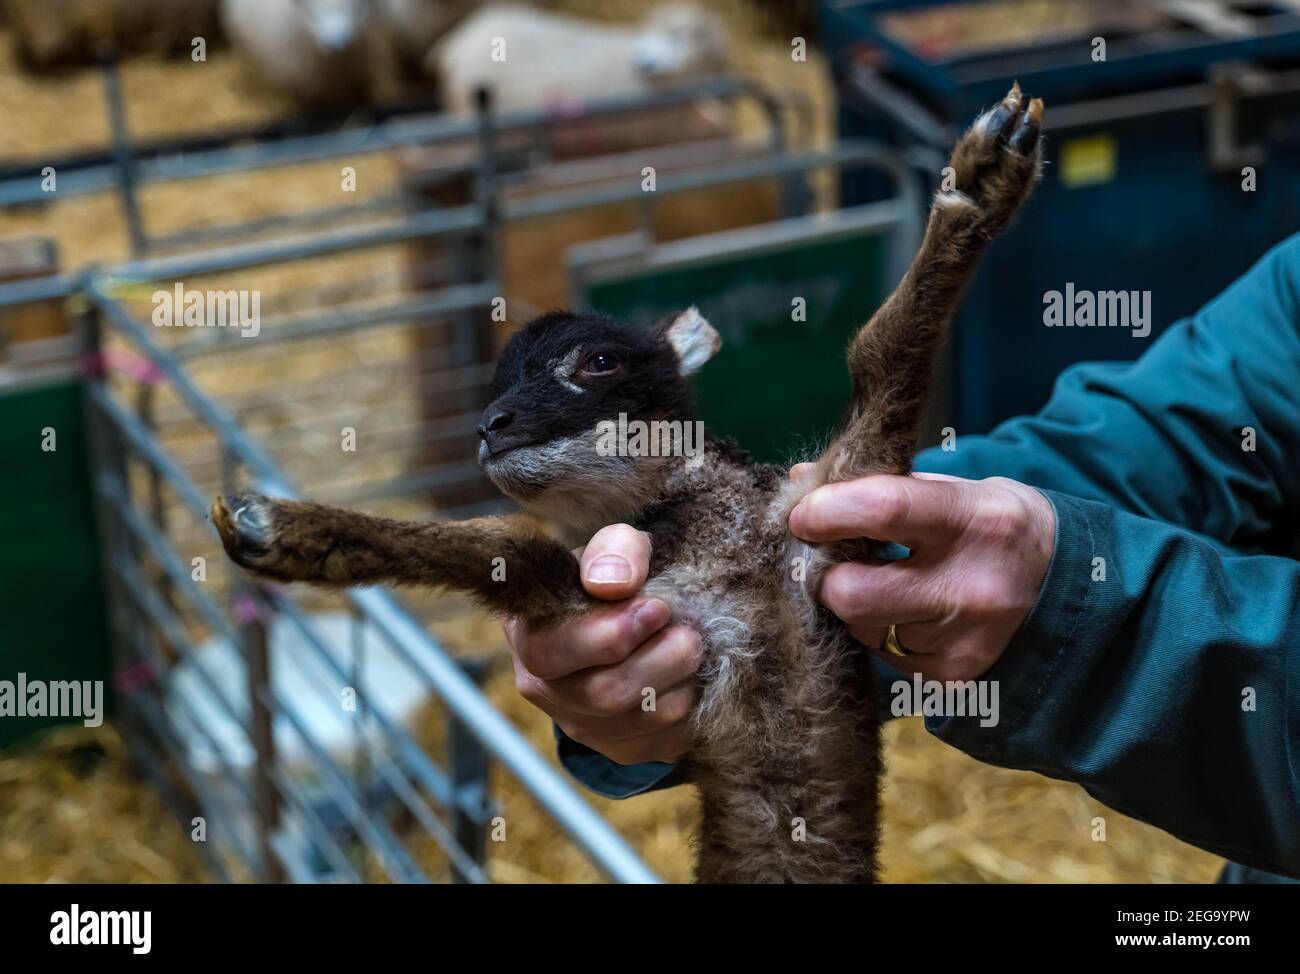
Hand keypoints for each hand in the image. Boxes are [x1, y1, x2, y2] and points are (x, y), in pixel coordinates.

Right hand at [503, 524, 699, 764]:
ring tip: (689, 647)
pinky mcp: (624, 750)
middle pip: (606, 693)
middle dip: (662, 659)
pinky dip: (691, 705)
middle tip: (688, 632)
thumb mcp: (612, 547)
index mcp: (529, 635)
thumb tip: (613, 583)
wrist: (630, 615)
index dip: (613, 632)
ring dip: (682, 680)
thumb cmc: (615, 578)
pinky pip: (670, 739)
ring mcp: (582, 726)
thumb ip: (612, 550)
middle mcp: (546, 689)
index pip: (555, 651)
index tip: (657, 607)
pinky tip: (688, 675)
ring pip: (645, 719)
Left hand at [788, 469, 1055, 680]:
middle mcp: (971, 584)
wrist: (1069, 588)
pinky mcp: (954, 675)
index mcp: (973, 519)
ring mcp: (963, 638)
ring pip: (863, 628)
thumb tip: (801, 480)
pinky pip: (885, 656)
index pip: (881, 510)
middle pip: (852, 592)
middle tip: (835, 561)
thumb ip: (880, 486)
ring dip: (860, 608)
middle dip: (828, 577)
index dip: (826, 511)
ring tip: (893, 585)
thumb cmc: (996, 527)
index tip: (801, 514)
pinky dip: (886, 634)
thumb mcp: (957, 490)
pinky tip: (917, 615)